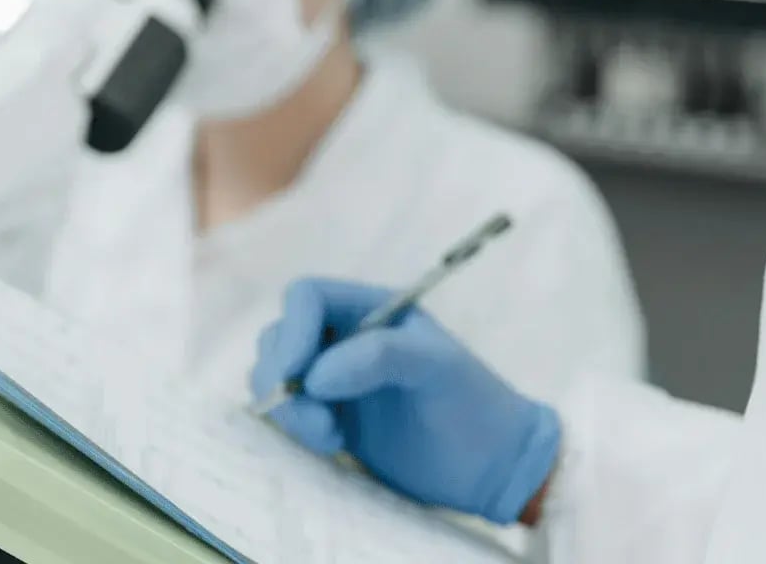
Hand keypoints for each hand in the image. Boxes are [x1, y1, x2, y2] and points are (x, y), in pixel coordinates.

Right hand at [250, 278, 561, 524]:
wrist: (490, 468)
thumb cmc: (474, 406)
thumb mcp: (437, 368)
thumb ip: (381, 356)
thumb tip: (316, 375)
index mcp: (372, 309)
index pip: (307, 297)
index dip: (294, 330)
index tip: (298, 375)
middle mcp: (345, 338)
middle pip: (280, 336)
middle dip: (284, 376)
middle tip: (317, 421)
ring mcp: (334, 380)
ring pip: (275, 376)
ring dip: (287, 408)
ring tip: (331, 438)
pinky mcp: (328, 418)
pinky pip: (286, 413)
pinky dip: (292, 428)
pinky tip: (332, 447)